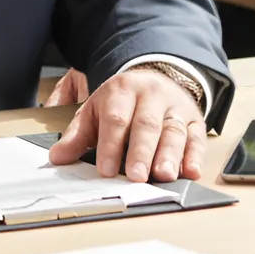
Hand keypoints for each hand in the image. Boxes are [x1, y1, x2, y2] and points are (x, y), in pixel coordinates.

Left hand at [48, 69, 204, 182]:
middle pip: (146, 124)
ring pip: (174, 130)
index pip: (116, 118)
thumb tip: (58, 157)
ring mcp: (174, 107)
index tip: (105, 169)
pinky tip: (190, 171)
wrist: (155, 78)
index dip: (110, 144)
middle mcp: (151, 96)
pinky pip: (197, 137)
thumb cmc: (122, 102)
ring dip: (170, 155)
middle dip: (141, 151)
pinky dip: (195, 156)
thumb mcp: (96, 110)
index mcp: (122, 90)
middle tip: (136, 175)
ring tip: (164, 175)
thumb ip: (78, 135)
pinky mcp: (195, 119)